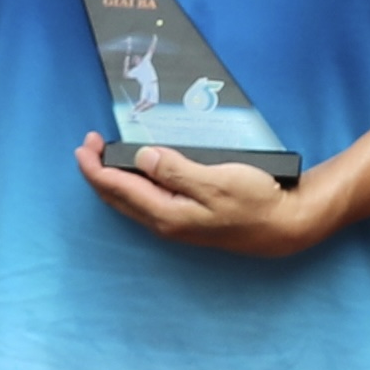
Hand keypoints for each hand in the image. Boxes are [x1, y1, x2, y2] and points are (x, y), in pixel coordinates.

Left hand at [76, 134, 352, 258]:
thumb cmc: (255, 201)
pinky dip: (132, 185)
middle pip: (117, 198)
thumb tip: (142, 158)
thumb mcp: (216, 181)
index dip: (96, 167)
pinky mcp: (186, 220)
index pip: (117, 189)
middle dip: (98, 171)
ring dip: (113, 178)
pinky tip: (137, 174)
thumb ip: (176, 170)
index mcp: (166, 213)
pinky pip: (146, 202)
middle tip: (89, 144)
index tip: (85, 145)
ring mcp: (175, 223)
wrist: (285, 226)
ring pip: (130, 202)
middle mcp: (164, 223)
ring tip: (105, 155)